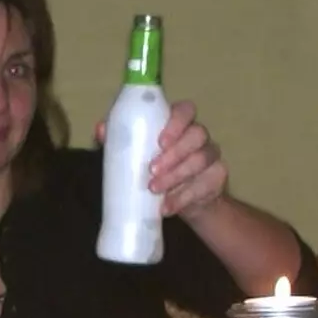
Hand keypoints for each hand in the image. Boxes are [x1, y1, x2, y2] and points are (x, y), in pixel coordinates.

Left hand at [93, 99, 228, 218]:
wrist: (179, 201)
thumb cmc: (154, 169)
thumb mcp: (134, 154)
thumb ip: (120, 140)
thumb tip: (101, 129)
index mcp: (178, 124)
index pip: (185, 110)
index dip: (176, 123)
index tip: (160, 141)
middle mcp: (198, 136)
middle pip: (196, 135)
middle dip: (173, 154)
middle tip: (152, 171)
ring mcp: (210, 156)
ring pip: (201, 159)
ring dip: (176, 176)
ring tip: (154, 190)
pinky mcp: (216, 178)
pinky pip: (204, 185)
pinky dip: (183, 198)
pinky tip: (166, 207)